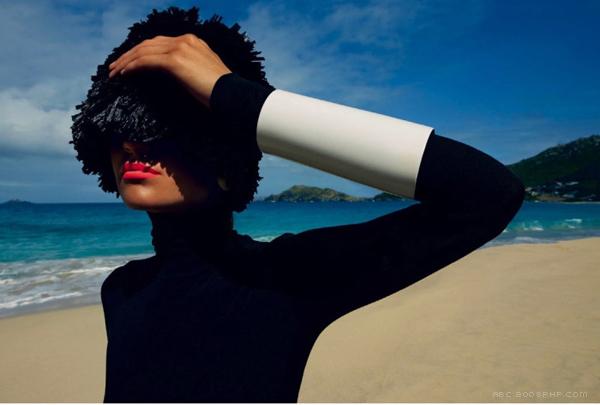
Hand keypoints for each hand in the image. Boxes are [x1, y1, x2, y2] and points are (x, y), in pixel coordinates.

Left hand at [108, 33, 231, 109]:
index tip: (131, 63)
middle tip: (116, 67)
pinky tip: (124, 74)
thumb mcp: (204, 75)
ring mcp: (180, 48)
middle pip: (149, 44)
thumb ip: (190, 70)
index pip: (160, 43)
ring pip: (144, 51)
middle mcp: (185, 40)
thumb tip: (176, 77)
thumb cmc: (222, 93)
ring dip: (126, 61)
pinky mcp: (175, 61)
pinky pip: (146, 61)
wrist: (233, 96)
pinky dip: (133, 67)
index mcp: (193, 42)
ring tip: (114, 72)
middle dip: (130, 55)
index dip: (142, 51)